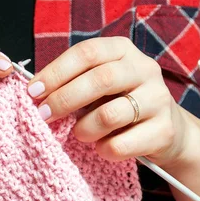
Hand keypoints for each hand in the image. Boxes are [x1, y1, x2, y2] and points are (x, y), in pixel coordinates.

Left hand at [26, 37, 199, 166]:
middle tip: (43, 115)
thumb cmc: (119, 103)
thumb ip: (73, 83)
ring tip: (79, 134)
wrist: (166, 131)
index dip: (56, 71)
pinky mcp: (164, 131)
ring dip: (84, 129)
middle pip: (100, 79)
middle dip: (64, 99)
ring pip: (110, 115)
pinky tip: (102, 147)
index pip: (87, 53)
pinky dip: (103, 150)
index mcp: (123, 51)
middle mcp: (145, 70)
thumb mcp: (99, 85)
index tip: (33, 91)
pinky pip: (121, 144)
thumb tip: (35, 93)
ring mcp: (158, 99)